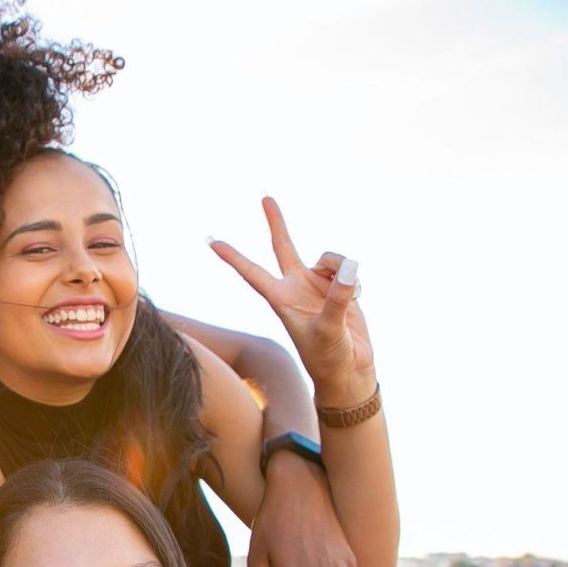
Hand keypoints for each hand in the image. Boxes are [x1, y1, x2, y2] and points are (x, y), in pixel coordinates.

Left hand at [208, 197, 375, 405]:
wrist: (349, 369)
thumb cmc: (329, 357)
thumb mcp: (330, 330)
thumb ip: (338, 299)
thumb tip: (348, 268)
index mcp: (281, 299)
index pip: (252, 273)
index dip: (232, 256)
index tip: (210, 240)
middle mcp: (295, 287)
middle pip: (283, 247)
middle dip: (276, 222)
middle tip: (265, 196)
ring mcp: (317, 285)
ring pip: (330, 258)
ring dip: (341, 269)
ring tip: (349, 296)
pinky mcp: (338, 287)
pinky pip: (347, 268)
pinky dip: (354, 280)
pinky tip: (357, 298)